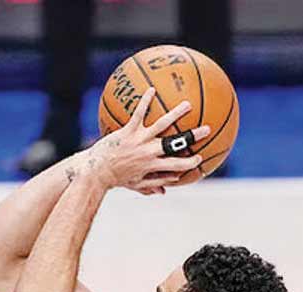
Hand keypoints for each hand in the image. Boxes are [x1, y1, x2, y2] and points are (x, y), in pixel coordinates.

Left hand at [88, 88, 209, 194]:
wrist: (96, 170)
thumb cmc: (115, 178)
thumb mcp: (135, 184)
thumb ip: (151, 186)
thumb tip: (165, 190)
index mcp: (152, 165)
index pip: (176, 165)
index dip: (190, 163)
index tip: (200, 158)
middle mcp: (148, 151)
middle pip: (175, 143)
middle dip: (192, 136)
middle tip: (206, 129)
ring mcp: (139, 139)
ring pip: (161, 124)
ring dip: (176, 114)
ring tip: (187, 104)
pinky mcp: (128, 130)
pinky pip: (138, 113)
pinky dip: (145, 101)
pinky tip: (152, 89)